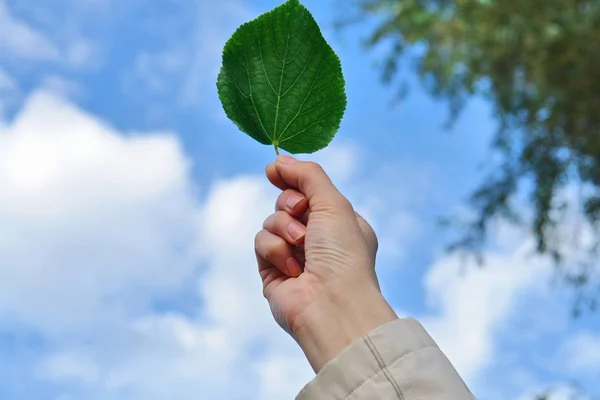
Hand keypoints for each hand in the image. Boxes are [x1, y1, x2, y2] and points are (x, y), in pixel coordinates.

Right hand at [255, 155, 397, 371]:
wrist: (332, 303)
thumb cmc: (343, 253)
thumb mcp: (333, 203)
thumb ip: (307, 176)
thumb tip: (278, 160)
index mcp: (338, 223)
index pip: (308, 191)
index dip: (291, 179)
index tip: (274, 169)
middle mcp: (316, 239)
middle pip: (285, 203)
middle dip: (289, 204)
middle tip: (302, 213)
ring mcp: (293, 255)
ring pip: (270, 221)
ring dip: (284, 228)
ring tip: (302, 247)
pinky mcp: (273, 271)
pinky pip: (260, 242)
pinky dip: (275, 250)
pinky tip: (292, 269)